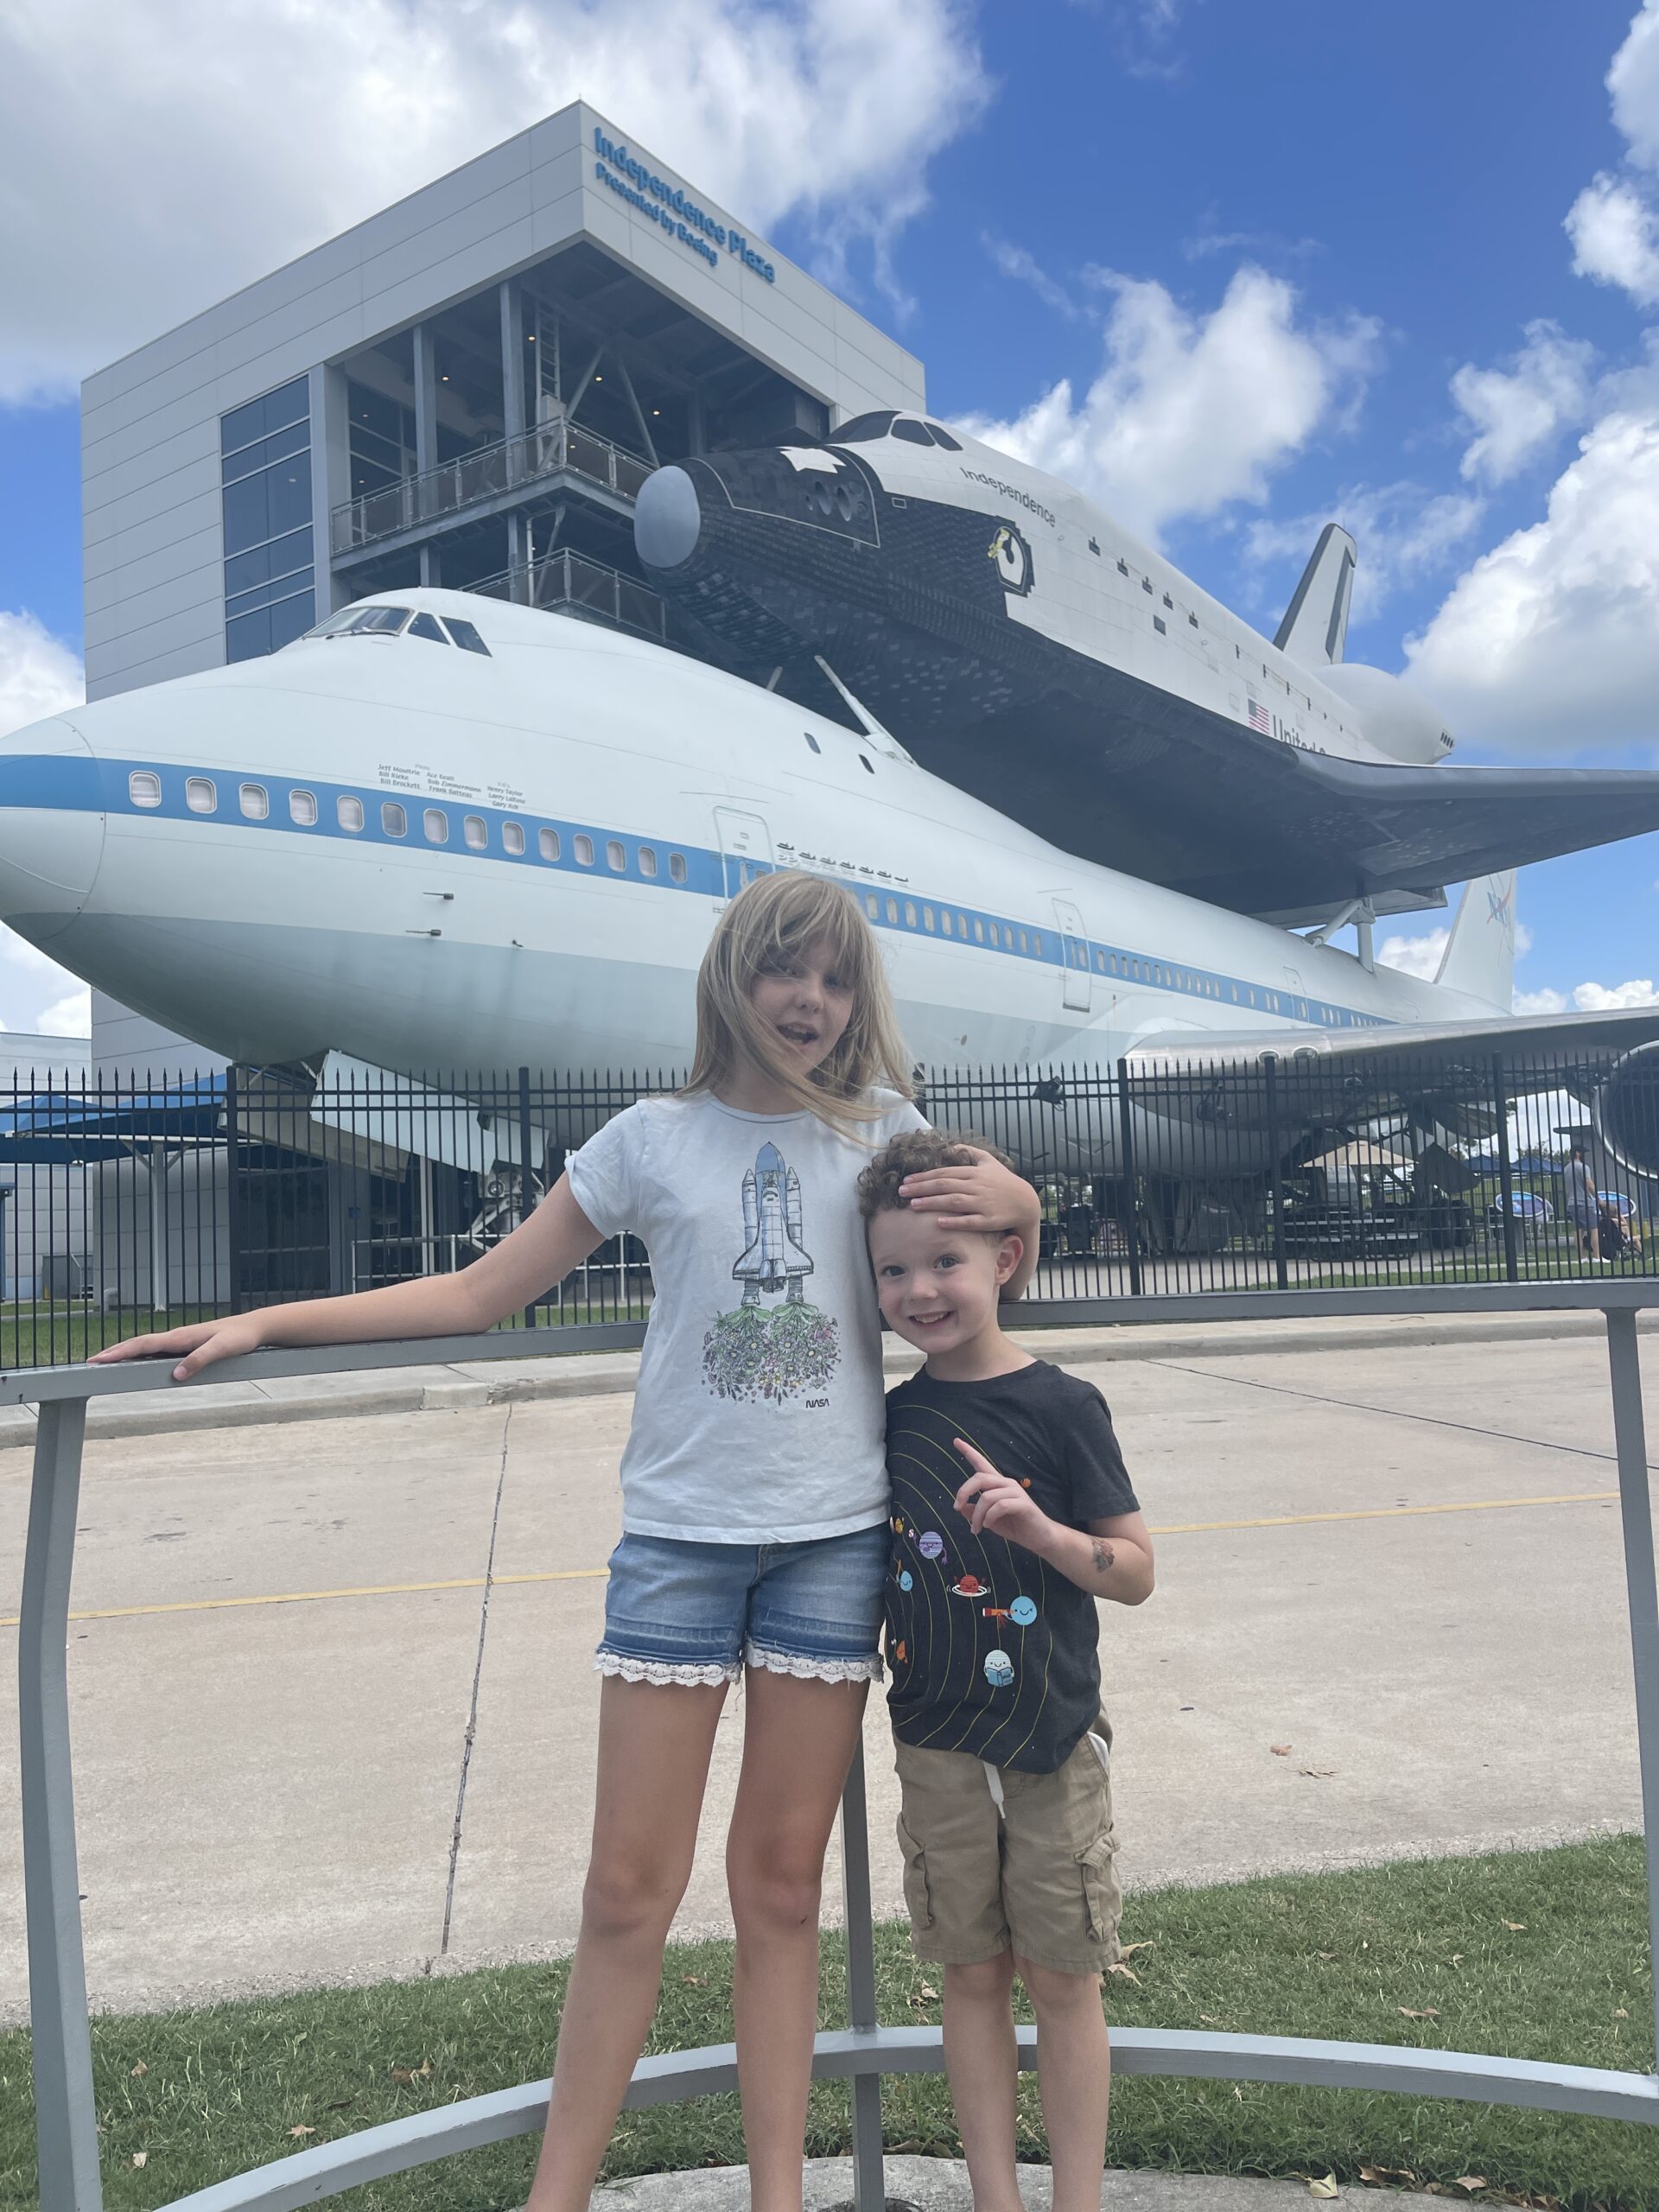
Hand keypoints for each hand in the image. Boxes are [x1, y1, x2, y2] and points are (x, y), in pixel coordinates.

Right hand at [88, 1314, 266, 1381]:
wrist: (253, 1328)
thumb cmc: (239, 1337)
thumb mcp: (222, 1349)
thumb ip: (200, 1361)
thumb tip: (176, 1375)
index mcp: (180, 1337)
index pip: (143, 1344)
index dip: (119, 1352)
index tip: (98, 1359)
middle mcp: (176, 1337)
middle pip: (138, 1344)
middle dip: (114, 1352)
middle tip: (91, 1362)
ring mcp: (179, 1340)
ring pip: (146, 1346)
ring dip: (125, 1352)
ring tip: (106, 1362)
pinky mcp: (185, 1345)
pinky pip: (157, 1350)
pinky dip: (140, 1354)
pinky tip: (137, 1361)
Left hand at [901, 1148, 1031, 1234]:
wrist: (1025, 1202)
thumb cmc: (1004, 1181)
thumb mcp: (989, 1161)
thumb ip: (970, 1151)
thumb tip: (951, 1145)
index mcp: (974, 1172)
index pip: (944, 1173)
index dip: (924, 1177)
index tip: (906, 1180)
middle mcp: (976, 1186)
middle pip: (945, 1185)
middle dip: (921, 1188)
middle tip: (901, 1191)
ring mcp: (983, 1203)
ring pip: (954, 1202)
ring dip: (932, 1203)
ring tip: (913, 1205)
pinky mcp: (989, 1220)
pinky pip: (969, 1221)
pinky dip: (954, 1221)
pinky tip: (938, 1222)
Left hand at [953, 1440, 1051, 1549]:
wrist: (1038, 1538)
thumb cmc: (1014, 1526)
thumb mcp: (988, 1520)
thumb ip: (975, 1513)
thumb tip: (961, 1508)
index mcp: (998, 1484)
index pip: (982, 1464)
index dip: (969, 1452)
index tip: (956, 1440)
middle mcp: (1007, 1484)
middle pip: (979, 1477)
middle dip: (964, 1491)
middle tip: (956, 1508)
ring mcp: (1016, 1492)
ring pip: (987, 1496)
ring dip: (977, 1515)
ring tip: (976, 1529)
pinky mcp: (1023, 1504)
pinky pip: (1001, 1506)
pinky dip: (990, 1517)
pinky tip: (988, 1525)